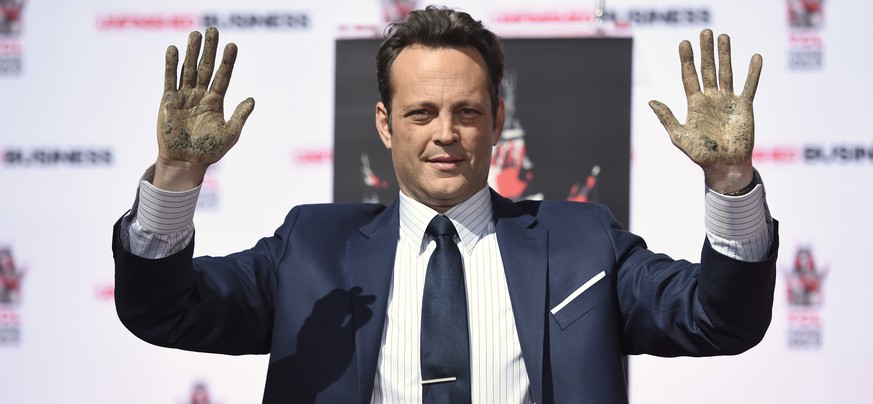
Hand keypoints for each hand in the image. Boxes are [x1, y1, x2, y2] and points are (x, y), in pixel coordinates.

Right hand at [155, 27, 254, 190]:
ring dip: (191, 52)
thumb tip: (252, 100)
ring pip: (188, 69)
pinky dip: (171, 65)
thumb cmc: (209, 151)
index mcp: (215, 102)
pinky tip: (174, 50)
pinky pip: (170, 79)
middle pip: (205, 67)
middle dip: (209, 49)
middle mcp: (200, 95)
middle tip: (213, 30)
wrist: (185, 162)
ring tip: (195, 34)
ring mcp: (184, 97)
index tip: (232, 45)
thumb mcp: (230, 134)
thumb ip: (239, 116)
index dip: (227, 61)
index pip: (223, 76)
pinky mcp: (168, 101)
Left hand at [648, 29, 761, 193]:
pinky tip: (755, 57)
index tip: (684, 43)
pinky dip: (753, 72)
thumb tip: (651, 101)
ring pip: (726, 72)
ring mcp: (728, 101)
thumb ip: (667, 118)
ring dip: (725, 55)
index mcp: (694, 104)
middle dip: (706, 51)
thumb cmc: (701, 155)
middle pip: (708, 69)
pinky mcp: (744, 107)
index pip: (689, 76)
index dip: (687, 60)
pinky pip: (750, 86)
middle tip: (705, 32)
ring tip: (724, 37)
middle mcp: (711, 99)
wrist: (725, 166)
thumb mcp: (679, 136)